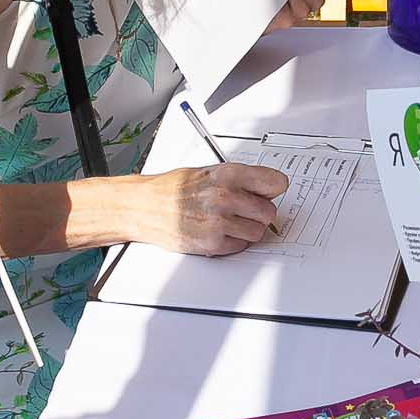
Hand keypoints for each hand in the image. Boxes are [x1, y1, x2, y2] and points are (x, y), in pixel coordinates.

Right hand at [126, 163, 289, 254]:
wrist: (143, 206)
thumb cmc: (172, 189)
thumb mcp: (208, 172)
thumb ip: (239, 179)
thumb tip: (267, 187)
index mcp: (228, 173)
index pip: (276, 182)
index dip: (272, 190)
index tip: (269, 192)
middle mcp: (226, 196)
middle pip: (269, 211)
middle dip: (259, 213)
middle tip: (245, 210)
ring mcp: (220, 221)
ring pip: (258, 232)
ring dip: (248, 229)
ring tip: (230, 222)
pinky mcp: (213, 243)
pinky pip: (241, 246)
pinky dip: (233, 242)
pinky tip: (218, 231)